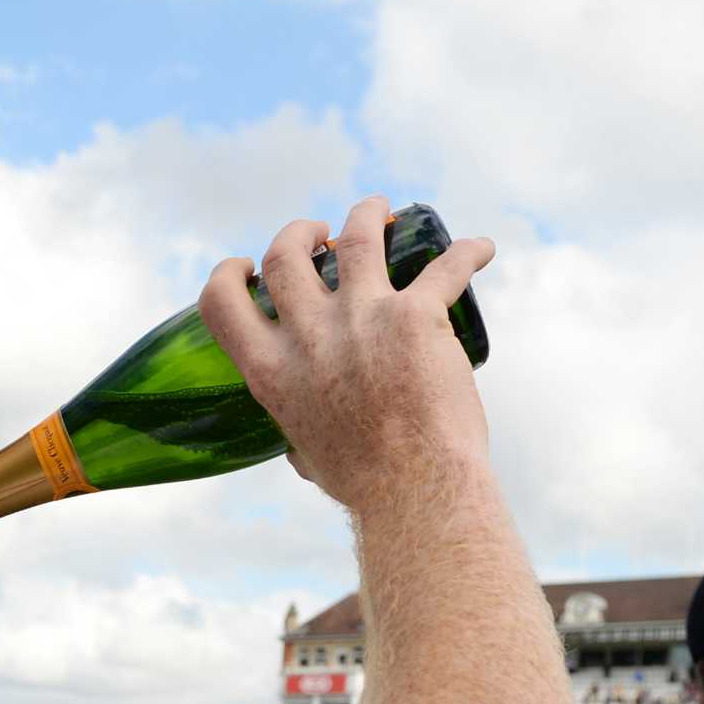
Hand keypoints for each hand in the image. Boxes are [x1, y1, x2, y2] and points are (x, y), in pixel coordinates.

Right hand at [196, 193, 496, 513]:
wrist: (416, 490)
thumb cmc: (363, 482)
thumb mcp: (307, 456)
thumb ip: (297, 437)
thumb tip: (295, 448)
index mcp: (270, 371)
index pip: (222, 303)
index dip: (229, 274)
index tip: (247, 267)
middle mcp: (309, 336)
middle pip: (286, 253)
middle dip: (300, 232)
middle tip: (319, 234)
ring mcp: (362, 318)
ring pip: (358, 233)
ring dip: (368, 213)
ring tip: (379, 212)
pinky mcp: (417, 316)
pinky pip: (447, 265)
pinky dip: (468, 252)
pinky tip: (480, 248)